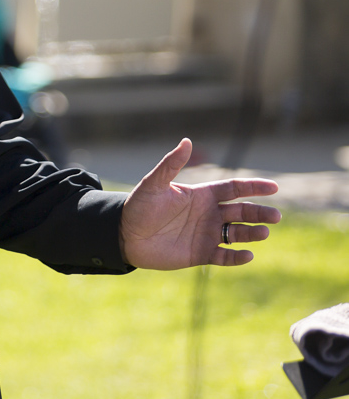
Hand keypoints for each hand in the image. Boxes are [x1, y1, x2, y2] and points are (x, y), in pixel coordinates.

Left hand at [118, 137, 280, 268]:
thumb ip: (171, 165)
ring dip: (251, 233)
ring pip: (237, 234)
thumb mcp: (154, 184)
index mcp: (201, 195)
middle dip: (259, 213)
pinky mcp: (200, 254)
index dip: (253, 187)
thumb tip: (186, 141)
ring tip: (263, 233)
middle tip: (275, 216)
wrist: (124, 235)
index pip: (233, 189)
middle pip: (241, 212)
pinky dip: (237, 257)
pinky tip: (248, 255)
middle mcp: (208, 214)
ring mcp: (206, 234)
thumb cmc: (138, 207)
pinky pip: (224, 257)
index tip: (273, 187)